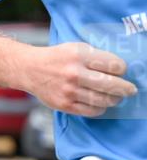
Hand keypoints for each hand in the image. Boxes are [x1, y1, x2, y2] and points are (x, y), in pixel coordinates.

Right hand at [19, 42, 136, 116]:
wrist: (28, 69)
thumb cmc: (56, 58)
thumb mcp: (75, 48)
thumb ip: (96, 56)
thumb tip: (119, 70)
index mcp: (79, 56)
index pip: (114, 65)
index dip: (122, 69)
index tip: (121, 71)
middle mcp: (74, 73)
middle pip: (112, 84)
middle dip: (125, 88)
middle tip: (130, 90)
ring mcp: (68, 91)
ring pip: (103, 100)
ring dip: (114, 99)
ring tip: (115, 97)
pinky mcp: (64, 104)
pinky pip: (91, 111)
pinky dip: (100, 108)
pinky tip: (100, 103)